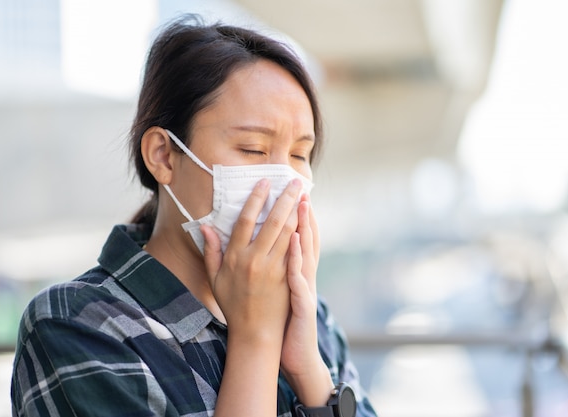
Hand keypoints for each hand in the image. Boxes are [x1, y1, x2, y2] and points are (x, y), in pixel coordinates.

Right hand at [201, 178, 301, 344]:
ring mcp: (273, 269)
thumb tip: (204, 226)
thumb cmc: (233, 304)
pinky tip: (308, 218)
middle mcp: (254, 260)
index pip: (246, 220)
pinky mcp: (287, 277)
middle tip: (294, 181)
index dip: (256, 199)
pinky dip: (302, 232)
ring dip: (297, 211)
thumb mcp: (215, 279)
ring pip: (287, 233)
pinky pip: (295, 250)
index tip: (264, 182)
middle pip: (272, 222)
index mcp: (235, 258)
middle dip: (284, 198)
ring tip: (303, 194)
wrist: (254, 333)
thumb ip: (211, 251)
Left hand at [280, 195, 333, 404]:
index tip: (289, 192)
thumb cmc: (281, 321)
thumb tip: (261, 248)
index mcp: (293, 271)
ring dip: (305, 227)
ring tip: (302, 203)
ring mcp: (304, 287)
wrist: (292, 354)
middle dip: (303, 212)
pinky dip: (298, 257)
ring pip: (306, 252)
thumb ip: (270, 267)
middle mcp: (302, 275)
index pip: (296, 238)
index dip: (295, 215)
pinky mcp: (303, 302)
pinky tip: (295, 240)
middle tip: (300, 187)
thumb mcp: (277, 291)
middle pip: (305, 238)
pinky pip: (299, 276)